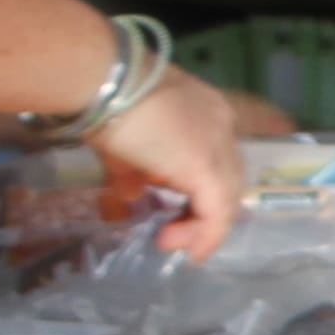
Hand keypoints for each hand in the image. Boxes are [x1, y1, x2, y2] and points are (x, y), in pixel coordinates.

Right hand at [95, 68, 251, 259]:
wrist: (104, 82)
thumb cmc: (108, 101)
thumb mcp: (124, 140)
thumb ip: (134, 170)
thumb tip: (131, 193)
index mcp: (208, 111)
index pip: (219, 158)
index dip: (202, 189)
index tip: (176, 209)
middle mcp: (222, 126)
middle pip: (229, 180)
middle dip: (204, 212)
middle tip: (172, 232)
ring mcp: (218, 146)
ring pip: (226, 198)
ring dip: (201, 227)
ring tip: (169, 241)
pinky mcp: (207, 169)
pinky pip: (217, 212)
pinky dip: (208, 236)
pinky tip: (193, 252)